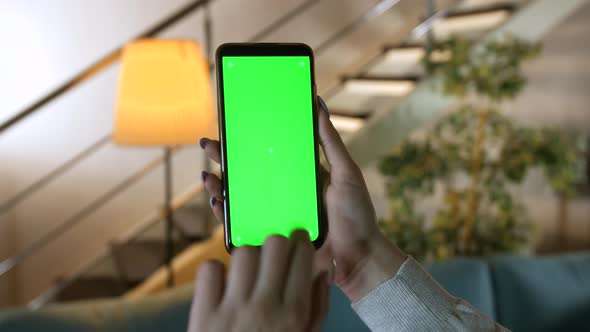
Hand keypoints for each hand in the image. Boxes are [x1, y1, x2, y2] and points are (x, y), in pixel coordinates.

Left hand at [187, 230, 329, 331]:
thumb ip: (318, 306)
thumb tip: (321, 269)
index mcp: (294, 312)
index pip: (302, 252)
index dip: (301, 240)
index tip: (298, 241)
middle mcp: (265, 305)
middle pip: (274, 242)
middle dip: (277, 243)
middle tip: (275, 255)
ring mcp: (232, 308)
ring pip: (243, 252)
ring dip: (248, 257)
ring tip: (248, 271)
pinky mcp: (203, 314)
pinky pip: (209, 270)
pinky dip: (215, 272)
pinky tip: (223, 284)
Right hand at [200, 96, 405, 301]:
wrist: (360, 257)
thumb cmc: (357, 214)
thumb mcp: (346, 172)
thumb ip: (330, 142)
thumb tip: (317, 105)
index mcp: (297, 175)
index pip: (266, 154)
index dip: (247, 141)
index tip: (229, 127)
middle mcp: (282, 194)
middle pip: (246, 173)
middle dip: (223, 159)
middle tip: (208, 146)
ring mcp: (274, 216)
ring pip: (239, 198)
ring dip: (219, 187)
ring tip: (209, 177)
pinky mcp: (270, 237)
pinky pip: (242, 225)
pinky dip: (226, 215)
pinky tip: (218, 203)